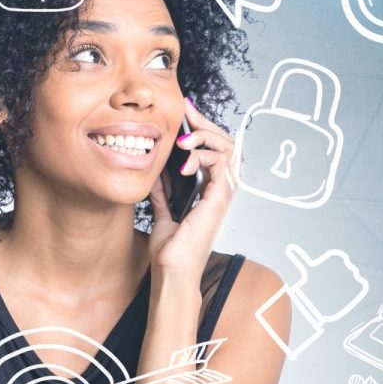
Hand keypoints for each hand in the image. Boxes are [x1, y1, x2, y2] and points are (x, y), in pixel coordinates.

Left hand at [148, 97, 237, 273]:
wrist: (171, 273)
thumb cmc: (171, 251)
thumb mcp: (162, 212)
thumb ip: (162, 193)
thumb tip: (155, 173)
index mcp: (210, 191)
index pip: (214, 150)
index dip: (201, 129)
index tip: (184, 112)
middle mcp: (221, 190)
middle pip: (225, 143)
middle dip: (206, 123)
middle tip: (187, 110)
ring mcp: (223, 194)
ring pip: (228, 148)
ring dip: (205, 137)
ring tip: (183, 140)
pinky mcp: (220, 200)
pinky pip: (221, 165)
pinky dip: (202, 157)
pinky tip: (183, 164)